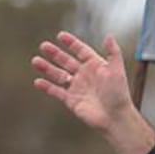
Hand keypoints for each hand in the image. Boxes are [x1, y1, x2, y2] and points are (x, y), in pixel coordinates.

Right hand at [32, 32, 154, 153]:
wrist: (115, 117)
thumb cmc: (119, 94)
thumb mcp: (117, 70)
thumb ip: (113, 52)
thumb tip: (109, 36)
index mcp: (95, 66)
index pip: (81, 51)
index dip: (71, 43)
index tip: (61, 36)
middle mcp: (85, 75)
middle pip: (66, 61)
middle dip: (55, 54)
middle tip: (43, 46)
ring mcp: (77, 87)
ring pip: (58, 75)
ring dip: (47, 68)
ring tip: (36, 61)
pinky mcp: (71, 100)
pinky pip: (56, 91)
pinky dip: (47, 87)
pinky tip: (37, 81)